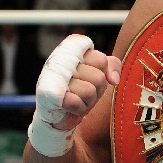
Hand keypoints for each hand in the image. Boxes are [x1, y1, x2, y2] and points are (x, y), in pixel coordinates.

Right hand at [28, 35, 121, 155]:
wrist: (60, 112)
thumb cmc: (82, 89)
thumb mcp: (101, 73)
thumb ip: (112, 65)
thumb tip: (114, 79)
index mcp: (73, 49)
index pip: (101, 60)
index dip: (103, 73)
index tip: (92, 76)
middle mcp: (60, 59)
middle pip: (98, 77)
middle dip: (96, 89)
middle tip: (84, 91)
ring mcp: (53, 76)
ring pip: (89, 91)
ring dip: (88, 100)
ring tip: (78, 98)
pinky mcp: (48, 94)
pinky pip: (75, 102)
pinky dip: (78, 108)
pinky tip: (71, 106)